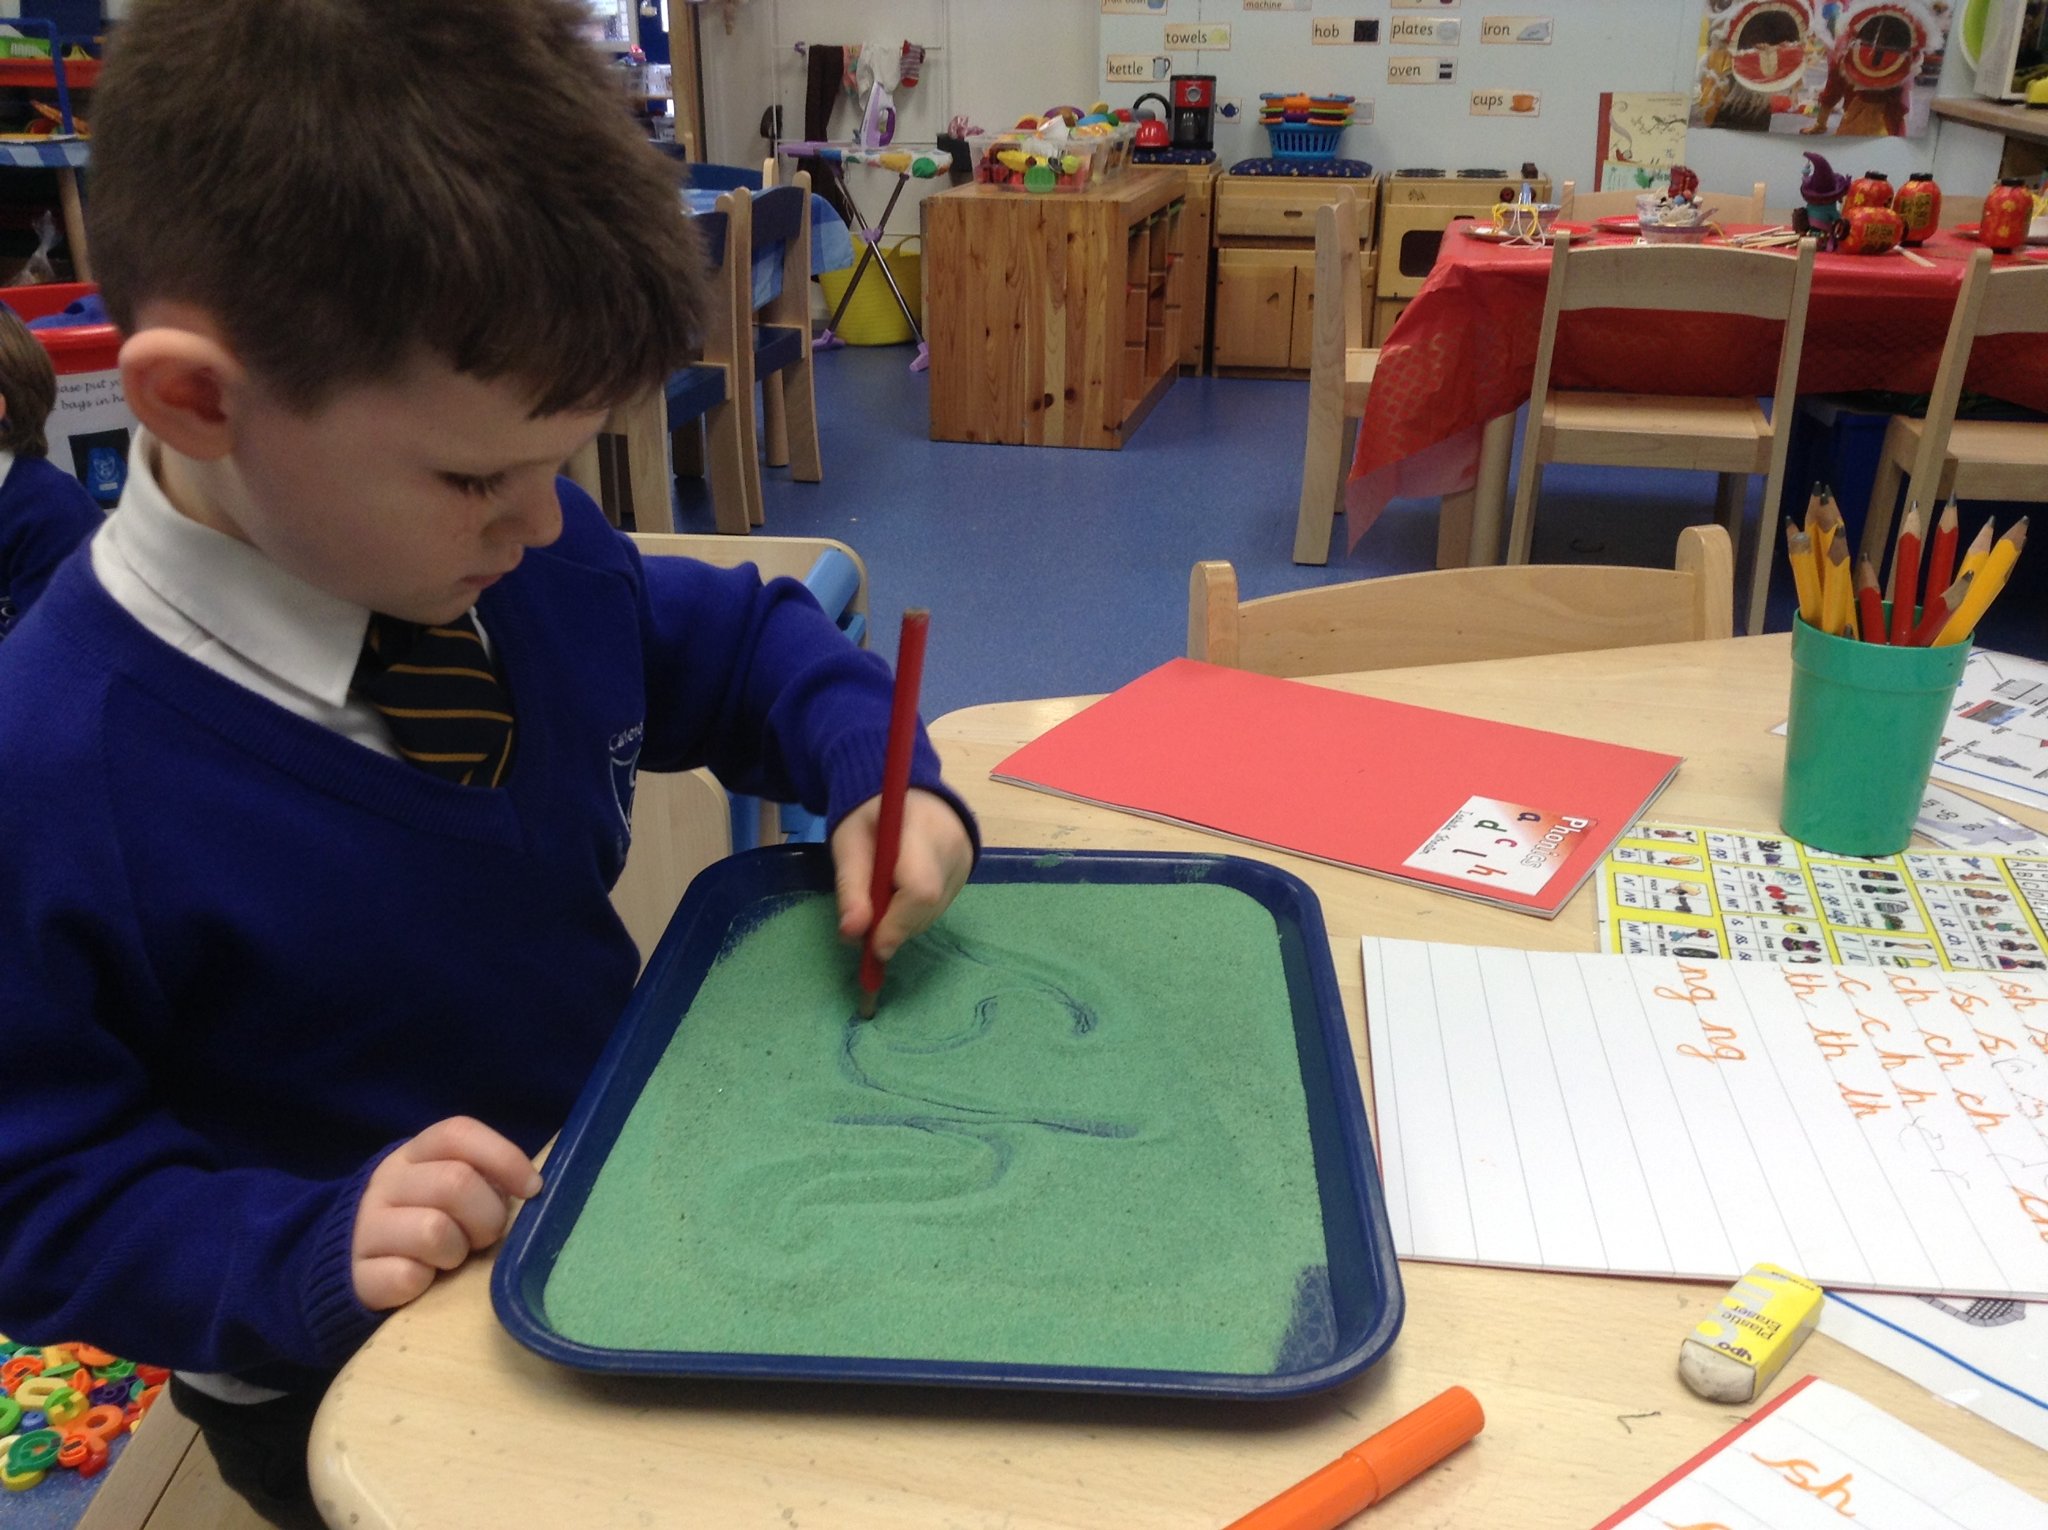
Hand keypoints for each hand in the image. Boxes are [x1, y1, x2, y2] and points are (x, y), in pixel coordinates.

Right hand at [351, 1117, 542, 1310]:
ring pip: (434, 1231)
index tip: (532, 1188)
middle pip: (455, 1182)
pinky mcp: (357, 1273)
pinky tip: (420, 1279)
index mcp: (415, 1153)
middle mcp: (387, 1182)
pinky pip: (408, 1277)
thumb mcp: (452, 1189)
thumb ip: (484, 1178)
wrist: (358, 1262)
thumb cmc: (426, 1218)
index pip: (458, 1134)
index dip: (503, 1157)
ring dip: (456, 1252)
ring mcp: (366, 1226)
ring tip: (449, 1257)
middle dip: (487, 1216)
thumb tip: (531, 1188)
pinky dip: (425, 1282)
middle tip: (484, 1236)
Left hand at [831, 787, 973, 961]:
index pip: (920, 888)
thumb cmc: (873, 817)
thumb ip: (850, 888)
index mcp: (921, 827)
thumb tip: (852, 933)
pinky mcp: (967, 872)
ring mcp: (965, 860)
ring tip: (881, 904)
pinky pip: (940, 907)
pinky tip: (899, 897)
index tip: (873, 946)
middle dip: (895, 927)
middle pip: (929, 904)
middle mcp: (953, 845)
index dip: (897, 923)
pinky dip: (915, 915)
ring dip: (904, 923)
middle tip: (868, 930)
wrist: (908, 794)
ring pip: (934, 911)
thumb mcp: (850, 843)